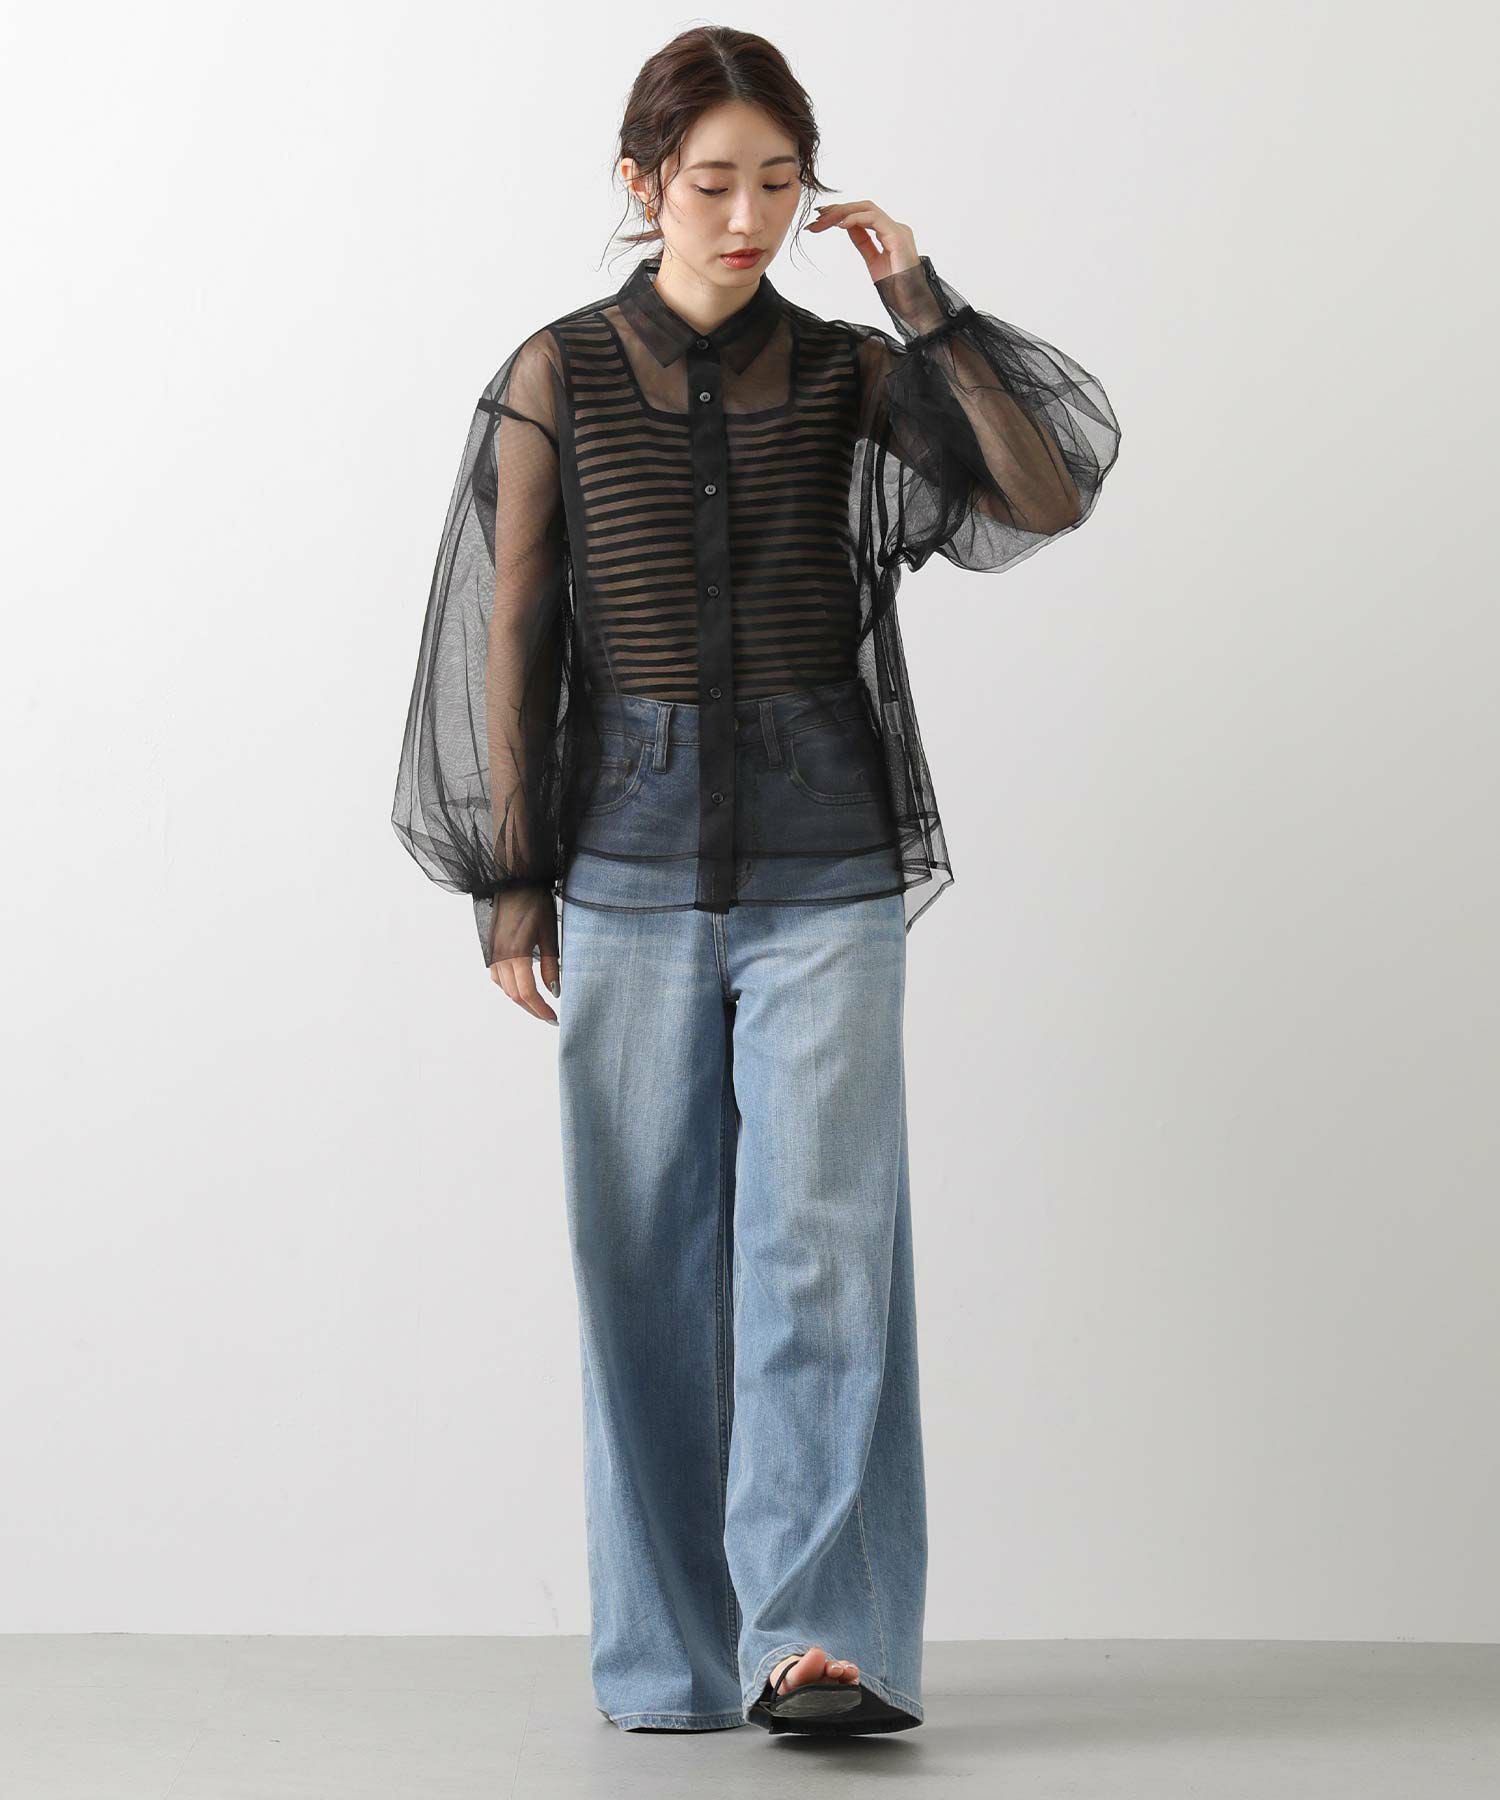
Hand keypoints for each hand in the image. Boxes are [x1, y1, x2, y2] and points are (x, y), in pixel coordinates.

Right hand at [486, 885, 560, 1023]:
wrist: (514, 882)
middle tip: (549, 1017)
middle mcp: (500, 956)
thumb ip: (551, 965)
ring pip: (504, 988)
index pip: (527, 992)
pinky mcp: (492, 948)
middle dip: (532, 1009)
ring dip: (521, 1000)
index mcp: (515, 953)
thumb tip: (555, 991)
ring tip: (539, 1005)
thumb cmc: (535, 903)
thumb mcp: (550, 934)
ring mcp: (493, 953)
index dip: (540, 1009)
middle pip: (514, 995)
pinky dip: (510, 987)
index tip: (554, 1018)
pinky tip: (522, 986)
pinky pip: (497, 977)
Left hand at [807, 201, 919, 281]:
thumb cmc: (896, 287)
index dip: (842, 213)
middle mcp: (895, 227)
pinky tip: (841, 225)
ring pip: (867, 209)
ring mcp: (898, 230)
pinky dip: (855, 219)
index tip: (821, 218)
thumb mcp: (873, 261)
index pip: (863, 215)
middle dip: (839, 209)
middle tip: (817, 216)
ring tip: (824, 220)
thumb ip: (863, 242)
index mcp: (890, 232)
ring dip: (843, 212)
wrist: (910, 303)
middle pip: (864, 208)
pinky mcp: (898, 237)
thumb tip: (847, 226)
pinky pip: (874, 219)